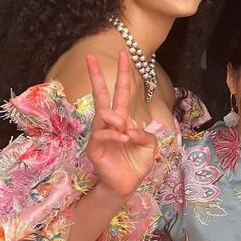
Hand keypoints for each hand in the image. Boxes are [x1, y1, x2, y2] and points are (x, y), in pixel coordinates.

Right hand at [85, 51, 156, 197]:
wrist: (127, 184)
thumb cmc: (137, 163)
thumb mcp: (150, 145)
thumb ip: (145, 133)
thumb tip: (129, 129)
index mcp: (122, 120)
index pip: (121, 93)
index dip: (123, 75)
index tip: (125, 55)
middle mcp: (108, 124)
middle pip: (100, 95)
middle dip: (96, 75)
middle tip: (90, 56)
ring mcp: (99, 134)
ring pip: (102, 114)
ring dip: (116, 118)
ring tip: (125, 129)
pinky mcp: (94, 148)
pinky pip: (101, 134)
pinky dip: (114, 134)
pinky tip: (124, 139)